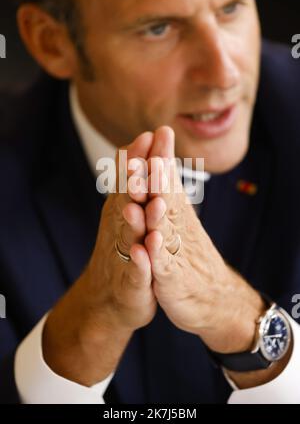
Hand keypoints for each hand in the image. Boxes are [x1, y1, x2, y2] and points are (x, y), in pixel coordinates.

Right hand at [43, 131, 157, 385]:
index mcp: (124, 210)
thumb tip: (138, 151)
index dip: (140, 159)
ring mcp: (124, 254)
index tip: (151, 134)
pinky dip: (139, 262)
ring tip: (139, 206)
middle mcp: (120, 228)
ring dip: (133, 220)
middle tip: (141, 158)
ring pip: (129, 234)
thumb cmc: (125, 249)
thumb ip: (133, 185)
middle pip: (127, 201)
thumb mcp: (129, 214)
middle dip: (134, 180)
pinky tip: (144, 253)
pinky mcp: (131, 281)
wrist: (110, 298)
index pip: (132, 181)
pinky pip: (135, 270)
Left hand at [144, 127, 264, 353]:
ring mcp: (174, 251)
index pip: (165, 182)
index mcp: (173, 211)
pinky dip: (156, 254)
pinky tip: (151, 243)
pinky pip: (163, 265)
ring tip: (150, 195)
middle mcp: (176, 227)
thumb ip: (167, 189)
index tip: (158, 132)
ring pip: (164, 229)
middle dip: (158, 177)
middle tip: (154, 153)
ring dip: (156, 212)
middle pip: (166, 198)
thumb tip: (161, 157)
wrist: (209, 295)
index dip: (160, 159)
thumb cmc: (186, 251)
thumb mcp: (175, 219)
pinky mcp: (171, 277)